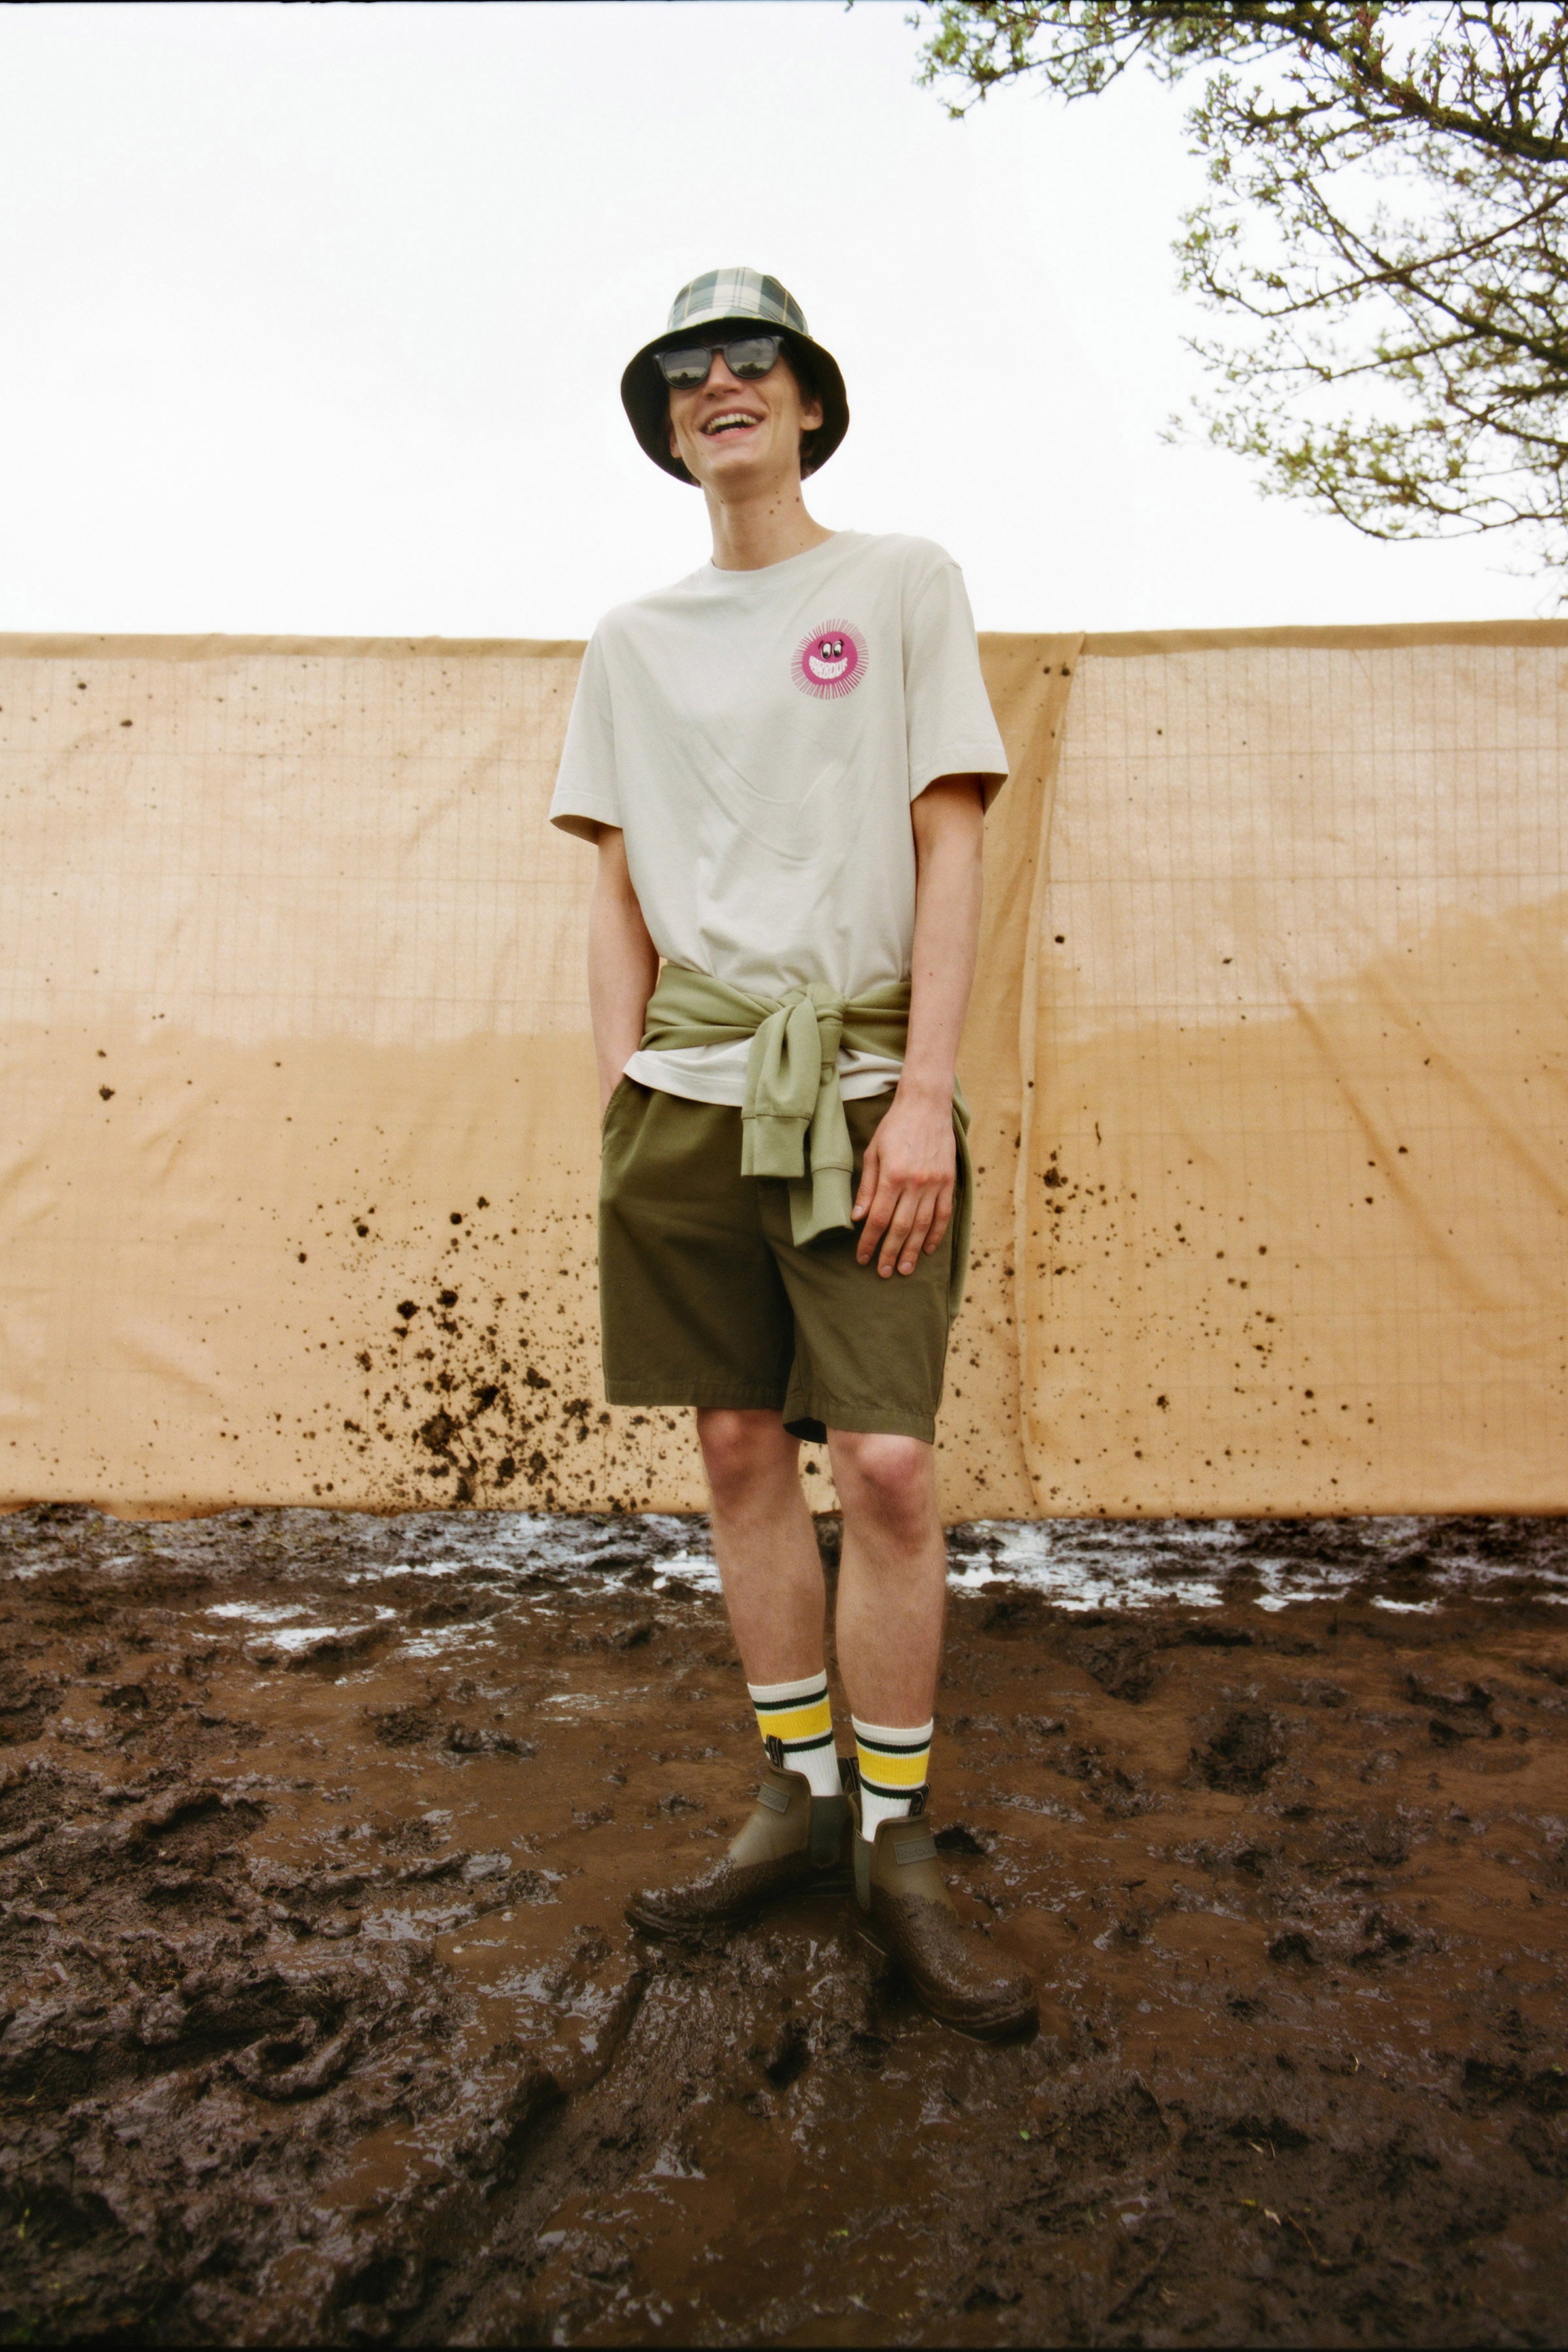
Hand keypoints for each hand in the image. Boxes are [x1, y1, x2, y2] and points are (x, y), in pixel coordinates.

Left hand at [852, 1082, 955, 1276]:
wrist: (926, 1105)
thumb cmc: (894, 1127)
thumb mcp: (873, 1152)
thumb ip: (866, 1187)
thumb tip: (858, 1218)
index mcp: (892, 1175)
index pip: (878, 1219)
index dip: (870, 1242)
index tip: (862, 1258)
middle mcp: (915, 1183)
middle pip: (900, 1228)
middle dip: (890, 1253)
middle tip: (884, 1272)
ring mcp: (934, 1183)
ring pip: (923, 1226)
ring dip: (912, 1250)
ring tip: (904, 1269)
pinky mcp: (948, 1181)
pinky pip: (942, 1214)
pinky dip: (935, 1234)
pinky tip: (927, 1249)